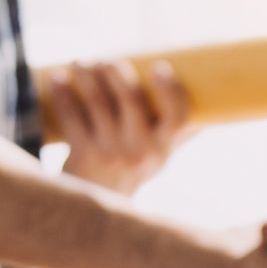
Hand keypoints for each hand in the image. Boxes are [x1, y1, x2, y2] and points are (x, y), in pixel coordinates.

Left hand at [44, 59, 190, 194]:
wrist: (96, 208)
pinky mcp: (82, 155)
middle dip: (115, 71)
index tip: (159, 67)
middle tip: (105, 59)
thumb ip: (180, 130)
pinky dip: (63, 94)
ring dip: (86, 75)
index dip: (170, 90)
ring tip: (79, 62)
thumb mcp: (159, 155)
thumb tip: (209, 99)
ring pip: (97, 102)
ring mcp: (110, 153)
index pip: (177, 117)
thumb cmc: (132, 169)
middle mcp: (140, 151)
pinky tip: (57, 78)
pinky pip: (71, 116)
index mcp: (163, 148)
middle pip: (130, 100)